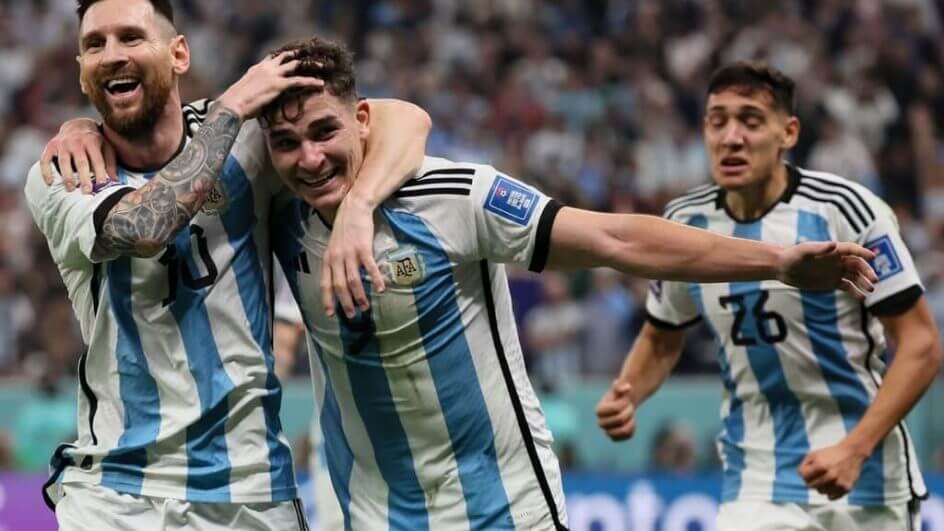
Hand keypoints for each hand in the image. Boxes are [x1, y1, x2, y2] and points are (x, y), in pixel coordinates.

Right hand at [40, 118, 116, 193]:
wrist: (77, 126)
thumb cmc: (95, 142)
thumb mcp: (106, 148)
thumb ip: (110, 163)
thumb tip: (115, 181)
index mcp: (92, 141)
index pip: (97, 159)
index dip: (100, 172)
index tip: (102, 185)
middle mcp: (76, 141)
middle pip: (81, 162)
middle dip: (84, 177)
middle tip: (86, 191)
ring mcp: (62, 143)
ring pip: (64, 161)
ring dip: (67, 176)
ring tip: (70, 189)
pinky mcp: (51, 146)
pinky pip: (46, 159)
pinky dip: (46, 171)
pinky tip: (50, 182)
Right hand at [217, 51, 323, 119]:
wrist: (232, 105)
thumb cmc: (236, 103)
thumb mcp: (247, 91)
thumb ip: (256, 88)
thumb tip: (260, 95)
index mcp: (258, 67)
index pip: (275, 57)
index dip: (287, 56)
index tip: (297, 55)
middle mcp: (266, 67)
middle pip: (287, 56)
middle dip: (301, 56)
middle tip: (313, 56)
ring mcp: (272, 74)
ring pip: (295, 65)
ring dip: (310, 65)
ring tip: (323, 66)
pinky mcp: (277, 84)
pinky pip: (298, 81)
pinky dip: (310, 82)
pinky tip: (320, 84)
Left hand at [321, 194, 384, 317]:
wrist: (353, 209)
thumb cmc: (345, 229)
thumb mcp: (334, 246)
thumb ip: (334, 263)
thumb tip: (338, 281)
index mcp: (327, 259)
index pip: (325, 284)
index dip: (327, 300)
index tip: (330, 314)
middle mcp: (336, 258)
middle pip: (339, 286)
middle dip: (345, 303)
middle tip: (352, 314)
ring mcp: (349, 253)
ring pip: (353, 280)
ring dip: (359, 295)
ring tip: (365, 306)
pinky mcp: (363, 248)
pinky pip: (369, 267)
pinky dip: (375, 279)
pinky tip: (380, 288)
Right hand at [595, 381, 636, 440]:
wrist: (622, 405)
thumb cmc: (620, 395)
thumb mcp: (619, 388)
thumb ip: (621, 386)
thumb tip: (627, 387)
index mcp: (599, 410)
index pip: (614, 408)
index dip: (623, 403)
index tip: (625, 400)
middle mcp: (601, 422)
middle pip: (619, 419)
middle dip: (628, 412)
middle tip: (629, 407)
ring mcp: (607, 431)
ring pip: (623, 431)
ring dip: (630, 422)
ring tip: (631, 416)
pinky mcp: (615, 437)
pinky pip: (626, 436)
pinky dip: (632, 429)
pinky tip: (631, 422)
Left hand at [777, 241, 877, 297]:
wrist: (783, 268)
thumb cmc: (792, 256)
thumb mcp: (804, 252)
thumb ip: (819, 249)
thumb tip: (834, 245)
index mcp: (833, 250)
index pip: (852, 249)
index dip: (862, 252)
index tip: (873, 257)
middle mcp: (837, 260)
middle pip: (857, 265)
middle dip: (867, 272)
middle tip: (874, 280)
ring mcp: (836, 271)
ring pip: (855, 277)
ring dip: (864, 282)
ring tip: (870, 290)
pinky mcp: (832, 282)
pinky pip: (847, 287)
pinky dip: (855, 292)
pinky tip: (861, 298)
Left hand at [798, 442, 868, 499]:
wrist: (851, 453)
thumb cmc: (830, 454)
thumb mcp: (814, 454)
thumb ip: (804, 465)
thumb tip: (801, 477)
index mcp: (821, 465)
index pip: (803, 476)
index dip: (804, 473)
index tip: (809, 470)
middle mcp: (830, 475)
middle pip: (811, 486)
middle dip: (811, 480)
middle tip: (817, 475)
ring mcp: (839, 483)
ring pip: (821, 492)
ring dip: (821, 486)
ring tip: (826, 478)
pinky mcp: (846, 488)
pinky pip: (831, 497)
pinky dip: (830, 492)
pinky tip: (832, 484)